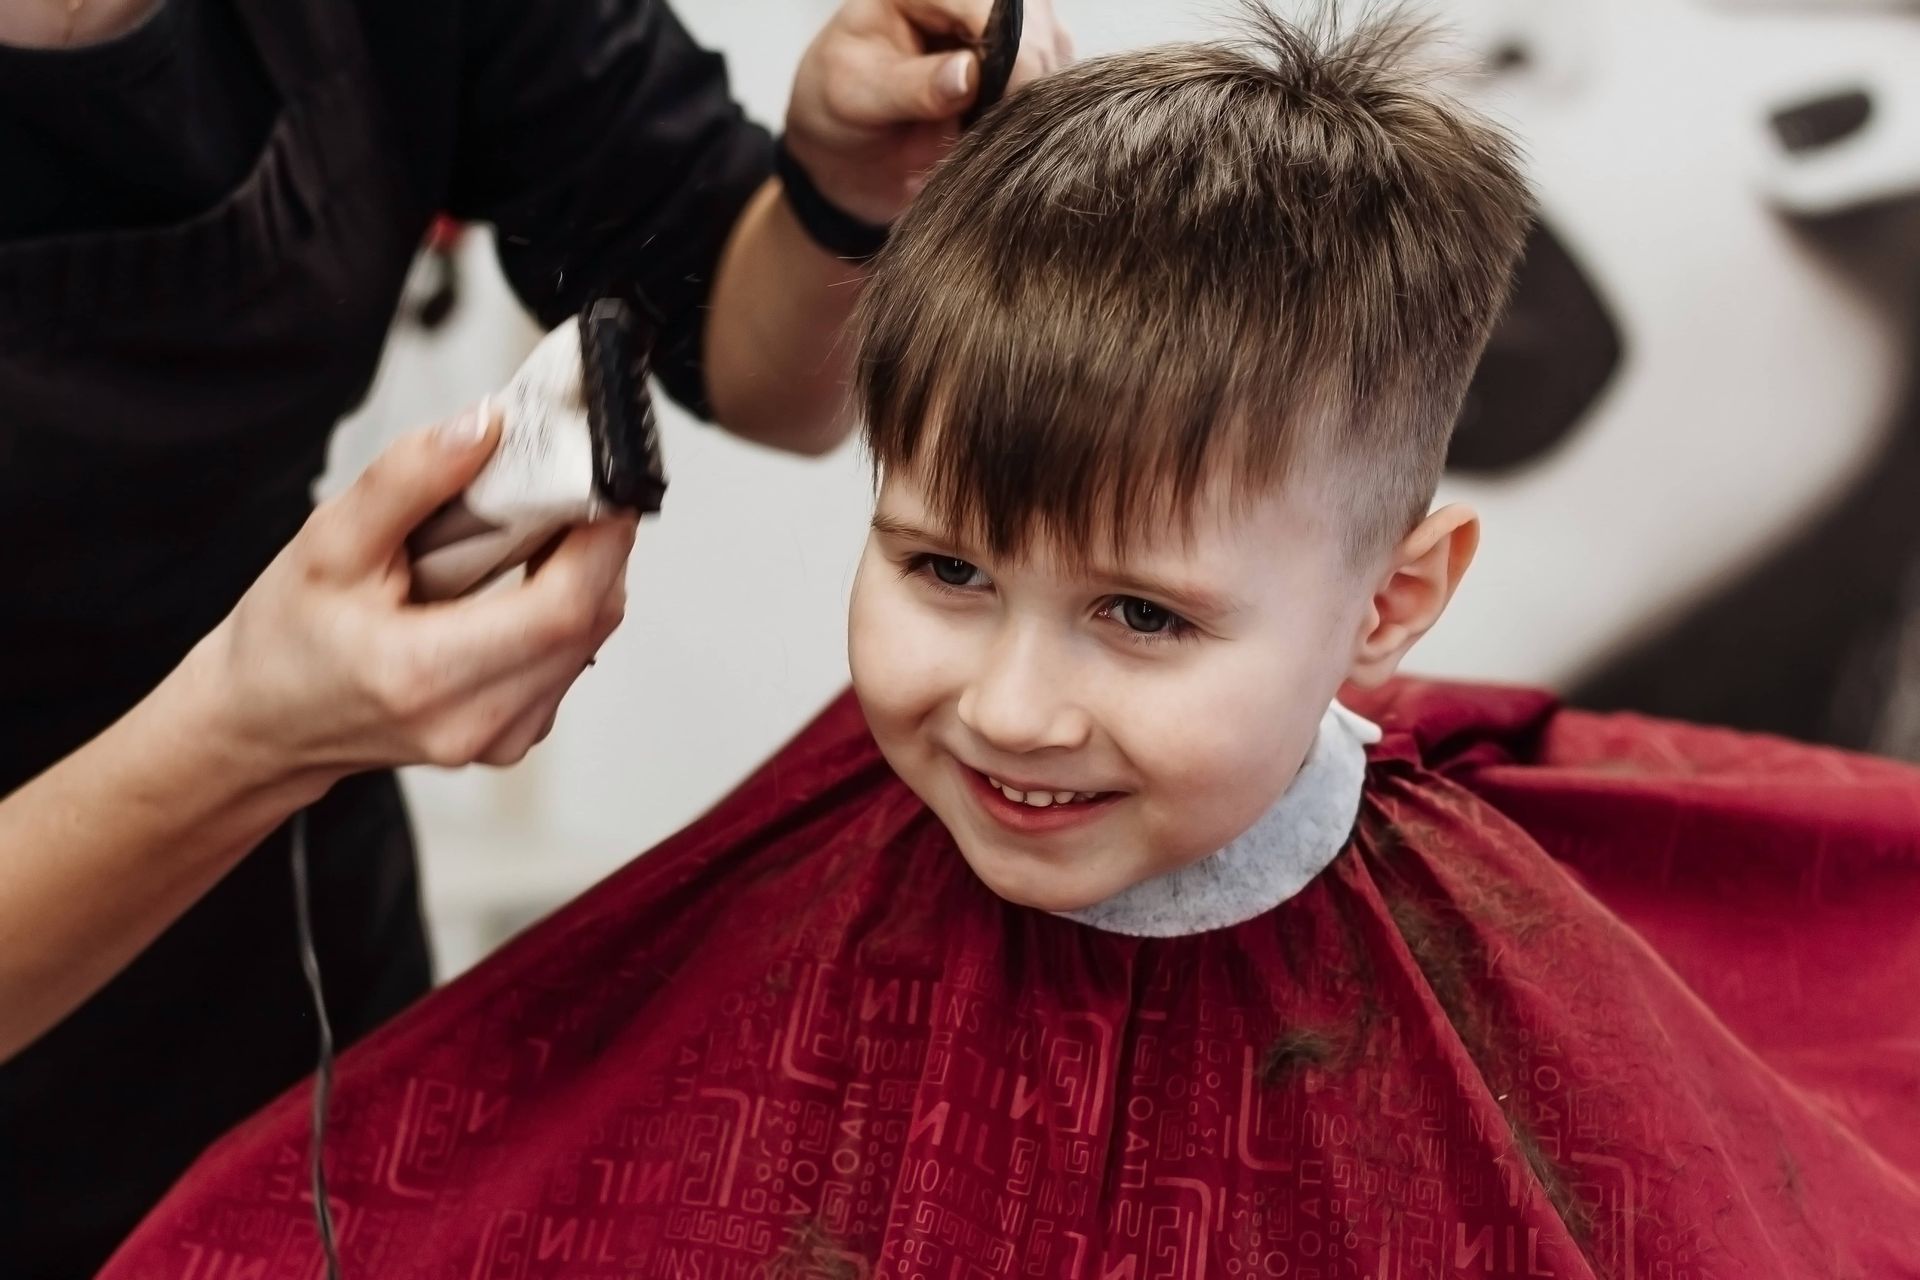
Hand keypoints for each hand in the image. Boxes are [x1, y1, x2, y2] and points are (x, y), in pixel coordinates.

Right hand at [186, 407, 633, 783]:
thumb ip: (410, 479)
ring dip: (582, 570)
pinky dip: (565, 605)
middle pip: (592, 618)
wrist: (266, 722)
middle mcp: (475, 720)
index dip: (600, 538)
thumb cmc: (286, 640)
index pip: (564, 609)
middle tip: (565, 485)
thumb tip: (486, 427)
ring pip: (592, 637)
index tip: (598, 479)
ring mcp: (501, 737)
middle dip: (595, 542)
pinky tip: (524, 575)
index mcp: (425, 676)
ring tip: (536, 525)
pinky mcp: (515, 733)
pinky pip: (572, 657)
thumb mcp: (328, 542)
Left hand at [785, 0, 1072, 225]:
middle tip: (1002, 128)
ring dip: (1036, 96)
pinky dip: (1039, 112)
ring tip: (995, 136)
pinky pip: (1054, 82)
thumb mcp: (857, 96)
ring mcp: (999, 28)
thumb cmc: (839, 109)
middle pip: (1032, 18)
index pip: (987, 0)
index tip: (1008, 98)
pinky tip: (1010, 135)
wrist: (847, 152)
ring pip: (1053, 47)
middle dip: (1028, 73)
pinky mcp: (1020, 64)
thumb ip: (909, 86)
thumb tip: (966, 77)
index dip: (1009, 46)